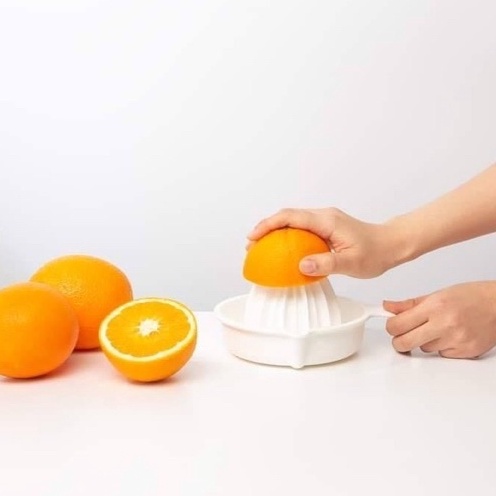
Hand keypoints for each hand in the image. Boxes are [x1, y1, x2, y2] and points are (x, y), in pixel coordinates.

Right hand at [248, 207, 400, 277]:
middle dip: (266, 228)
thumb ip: (327, 263)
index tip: (253, 237)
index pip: (291, 217)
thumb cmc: (376, 253)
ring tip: (262, 249)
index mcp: (327, 220)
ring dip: (275, 232)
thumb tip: (301, 265)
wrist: (391, 244)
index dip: (269, 225)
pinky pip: (301, 228)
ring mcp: (324, 220)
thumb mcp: (352, 262)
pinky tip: (283, 251)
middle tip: (252, 246)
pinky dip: (286, 236)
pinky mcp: (325, 227)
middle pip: (287, 216)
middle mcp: (323, 216)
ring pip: (292, 221)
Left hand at [384, 281, 495, 358]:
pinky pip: (441, 355)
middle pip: (405, 343)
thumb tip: (388, 307)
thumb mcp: (437, 294)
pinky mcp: (465, 353)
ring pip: (424, 349)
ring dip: (425, 341)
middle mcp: (444, 324)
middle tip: (403, 335)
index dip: (391, 326)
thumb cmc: (471, 297)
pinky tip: (451, 335)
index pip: (398, 324)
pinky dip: (442, 347)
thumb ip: (410, 304)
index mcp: (434, 307)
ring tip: (438, 328)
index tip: (392, 325)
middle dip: (399, 340)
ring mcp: (455, 341)